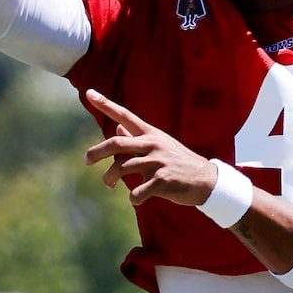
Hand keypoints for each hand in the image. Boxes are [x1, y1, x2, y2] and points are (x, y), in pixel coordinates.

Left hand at [83, 90, 218, 206]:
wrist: (207, 180)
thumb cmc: (179, 162)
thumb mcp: (160, 145)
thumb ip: (137, 138)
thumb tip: (117, 127)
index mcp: (151, 134)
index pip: (125, 115)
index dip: (106, 104)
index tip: (89, 92)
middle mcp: (153, 144)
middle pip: (116, 143)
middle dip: (96, 152)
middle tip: (86, 160)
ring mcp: (158, 162)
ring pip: (121, 168)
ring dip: (110, 179)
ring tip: (109, 184)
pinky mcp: (163, 181)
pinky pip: (137, 191)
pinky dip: (133, 198)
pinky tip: (136, 199)